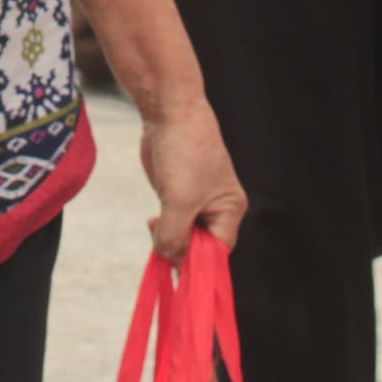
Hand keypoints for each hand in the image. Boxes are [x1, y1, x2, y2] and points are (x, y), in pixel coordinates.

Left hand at [138, 98, 246, 257]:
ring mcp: (196, 201)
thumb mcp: (179, 200)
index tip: (175, 270)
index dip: (197, 262)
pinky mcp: (177, 193)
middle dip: (180, 249)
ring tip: (154, 225)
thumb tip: (166, 257)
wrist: (169, 112)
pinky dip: (161, 226)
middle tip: (159, 246)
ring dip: (167, 237)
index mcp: (229, 210)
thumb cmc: (184, 153)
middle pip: (199, 245)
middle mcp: (217, 208)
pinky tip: (151, 221)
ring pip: (183, 234)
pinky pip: (172, 221)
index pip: (218, 251)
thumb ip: (174, 234)